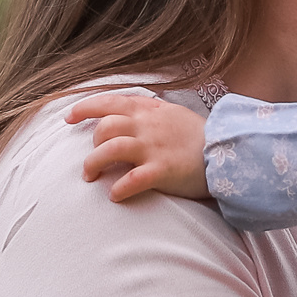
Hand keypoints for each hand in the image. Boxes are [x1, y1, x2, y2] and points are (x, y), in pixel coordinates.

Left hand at [66, 91, 210, 202]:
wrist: (228, 154)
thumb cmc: (199, 137)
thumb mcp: (173, 113)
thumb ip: (149, 111)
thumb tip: (127, 109)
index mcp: (149, 111)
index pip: (108, 102)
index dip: (84, 108)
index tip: (68, 118)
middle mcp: (148, 127)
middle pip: (104, 127)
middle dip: (91, 144)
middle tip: (93, 160)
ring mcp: (154, 148)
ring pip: (109, 149)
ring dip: (93, 164)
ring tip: (91, 176)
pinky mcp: (162, 171)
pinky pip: (131, 180)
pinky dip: (118, 189)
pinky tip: (115, 195)